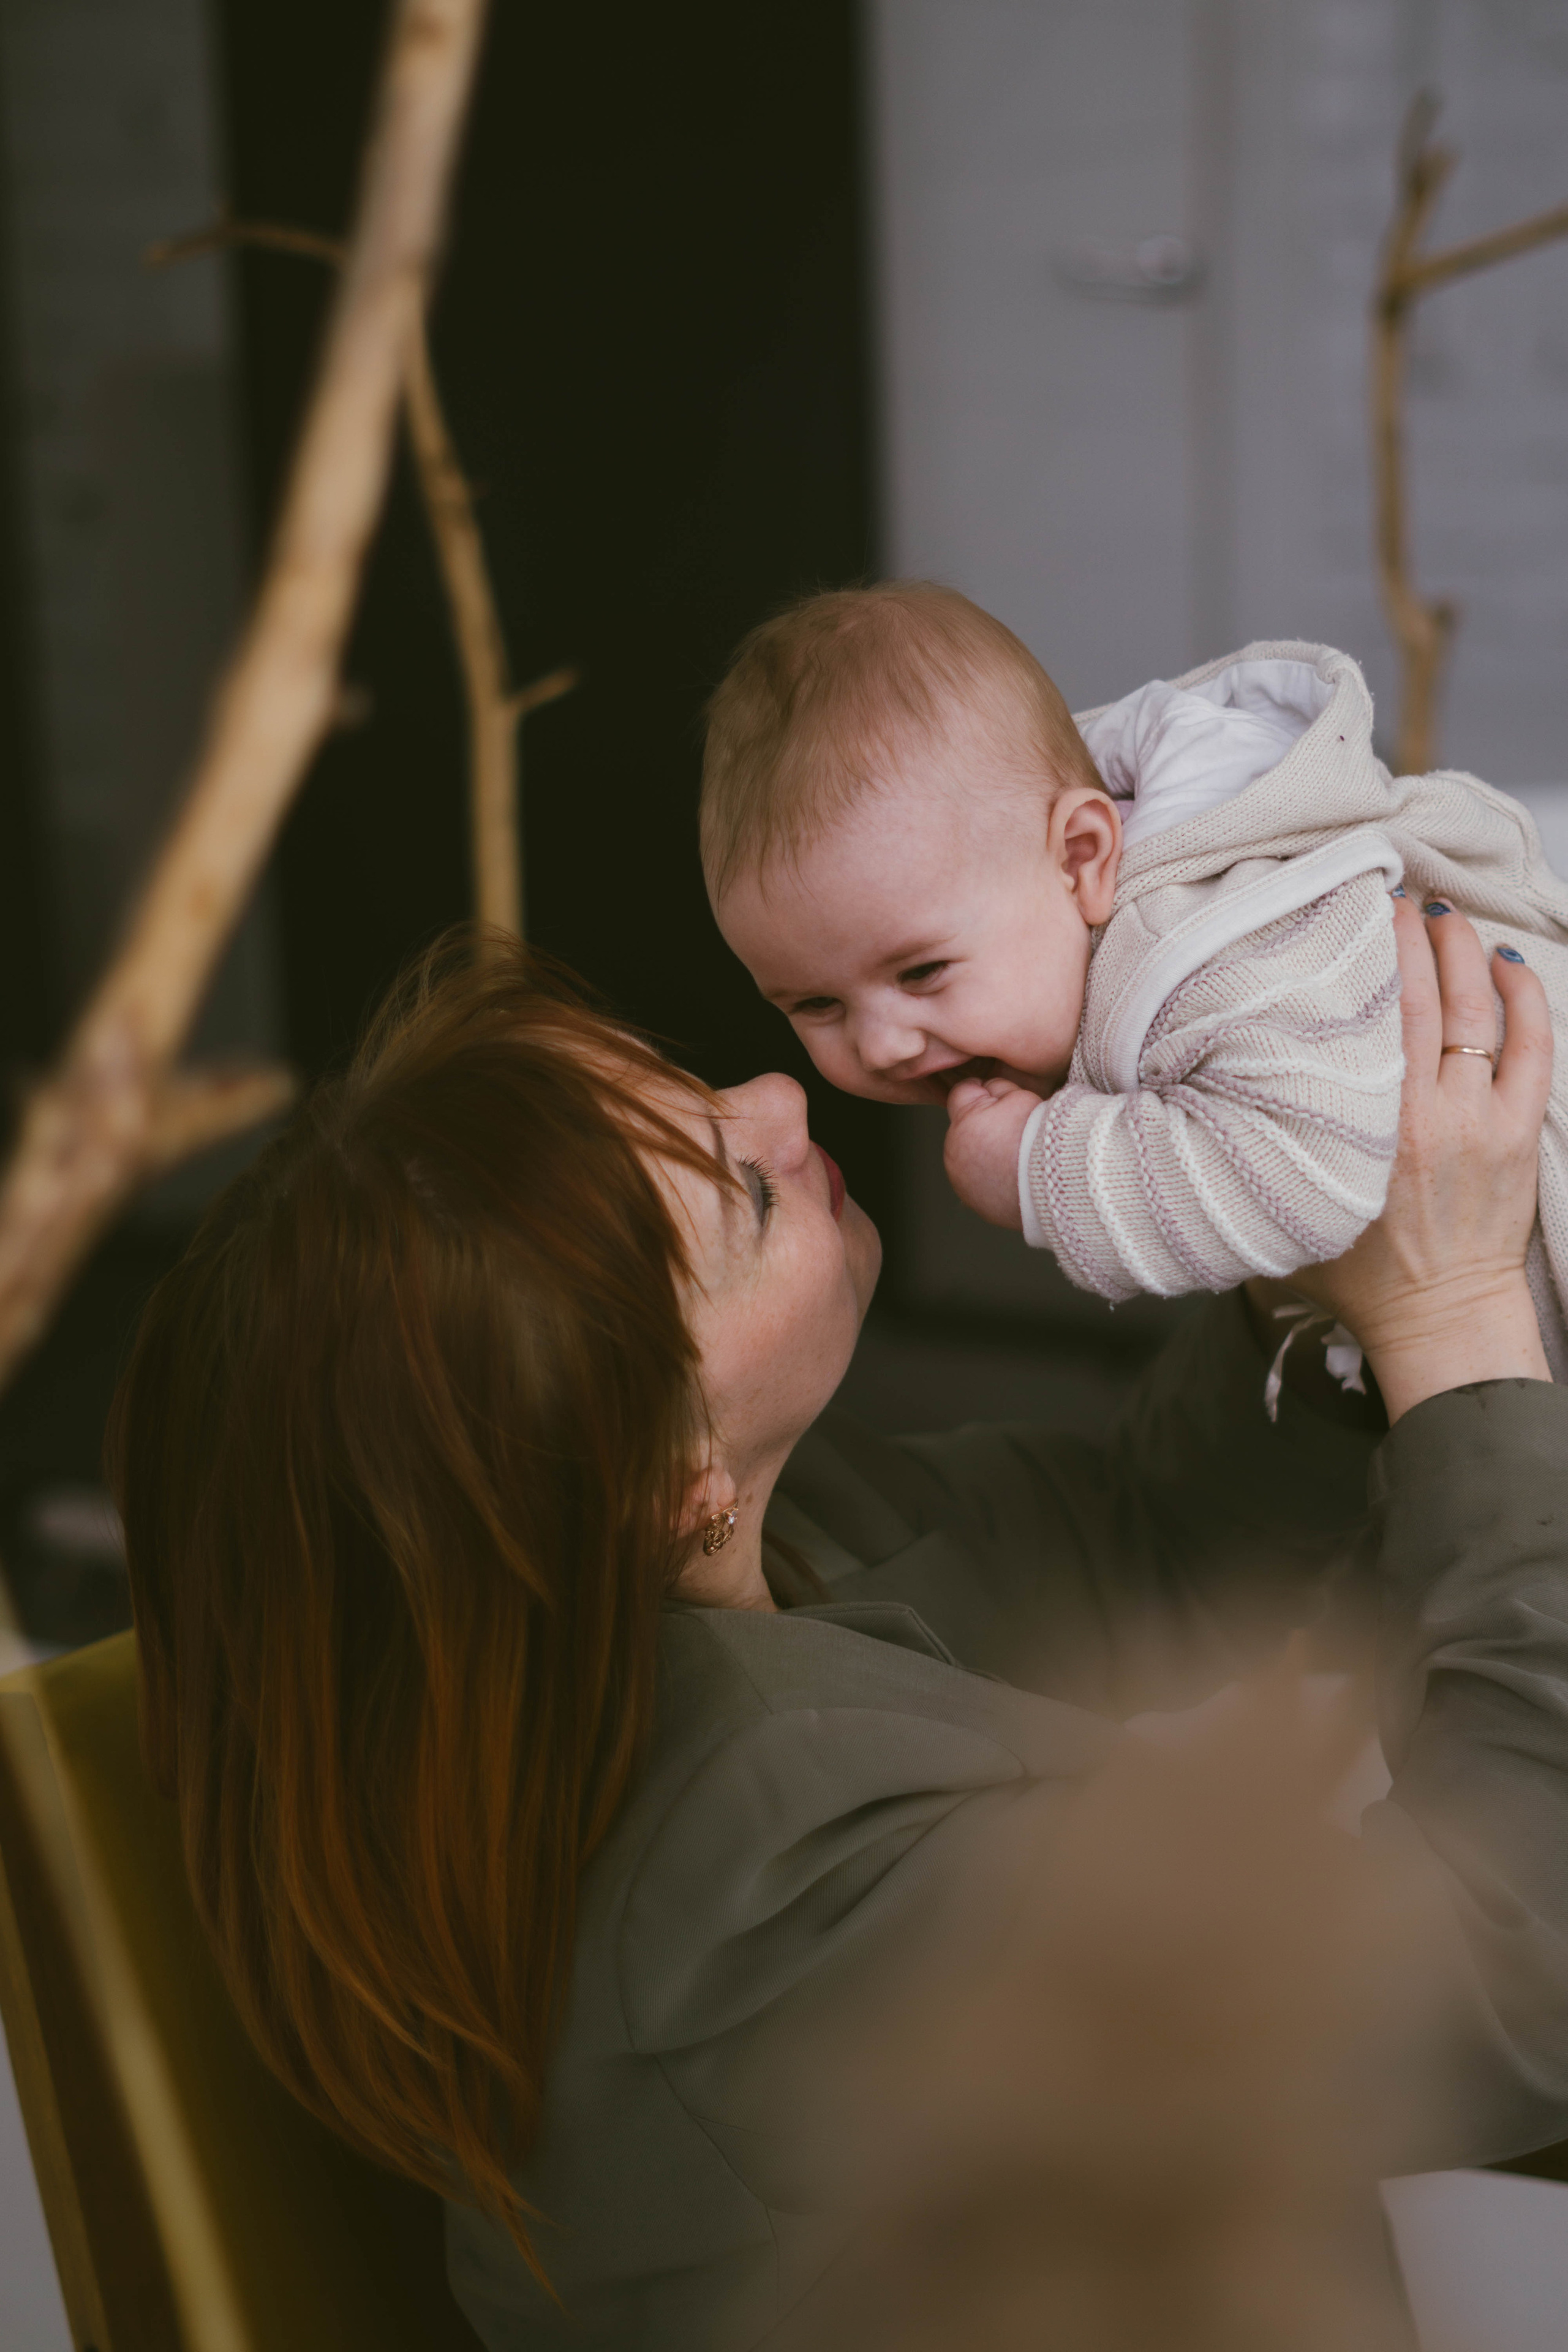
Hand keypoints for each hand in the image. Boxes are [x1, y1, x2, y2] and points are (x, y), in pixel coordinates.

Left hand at [944, 1076, 1041, 1229]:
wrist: (1056, 1186)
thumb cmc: (1041, 1141)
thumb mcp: (1021, 1098)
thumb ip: (998, 1089)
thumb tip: (989, 1090)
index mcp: (964, 1122)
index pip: (962, 1091)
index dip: (982, 1090)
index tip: (999, 1097)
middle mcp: (954, 1153)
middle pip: (964, 1126)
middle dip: (983, 1123)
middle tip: (1015, 1130)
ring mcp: (961, 1181)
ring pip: (969, 1154)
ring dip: (984, 1151)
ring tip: (1015, 1156)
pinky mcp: (973, 1201)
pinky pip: (977, 1180)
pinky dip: (989, 1176)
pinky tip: (1012, 1176)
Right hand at [1260, 898, 1551, 1421]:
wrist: (1440, 1321)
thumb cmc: (1358, 1278)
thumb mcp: (1288, 1217)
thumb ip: (1250, 1164)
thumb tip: (1189, 1117)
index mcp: (1366, 1130)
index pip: (1368, 1018)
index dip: (1363, 957)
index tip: (1346, 915)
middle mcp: (1425, 1115)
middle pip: (1422, 997)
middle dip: (1408, 935)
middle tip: (1390, 895)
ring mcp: (1480, 1120)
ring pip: (1476, 1010)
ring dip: (1462, 951)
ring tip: (1443, 913)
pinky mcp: (1519, 1133)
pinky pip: (1532, 1047)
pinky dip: (1524, 999)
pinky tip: (1506, 964)